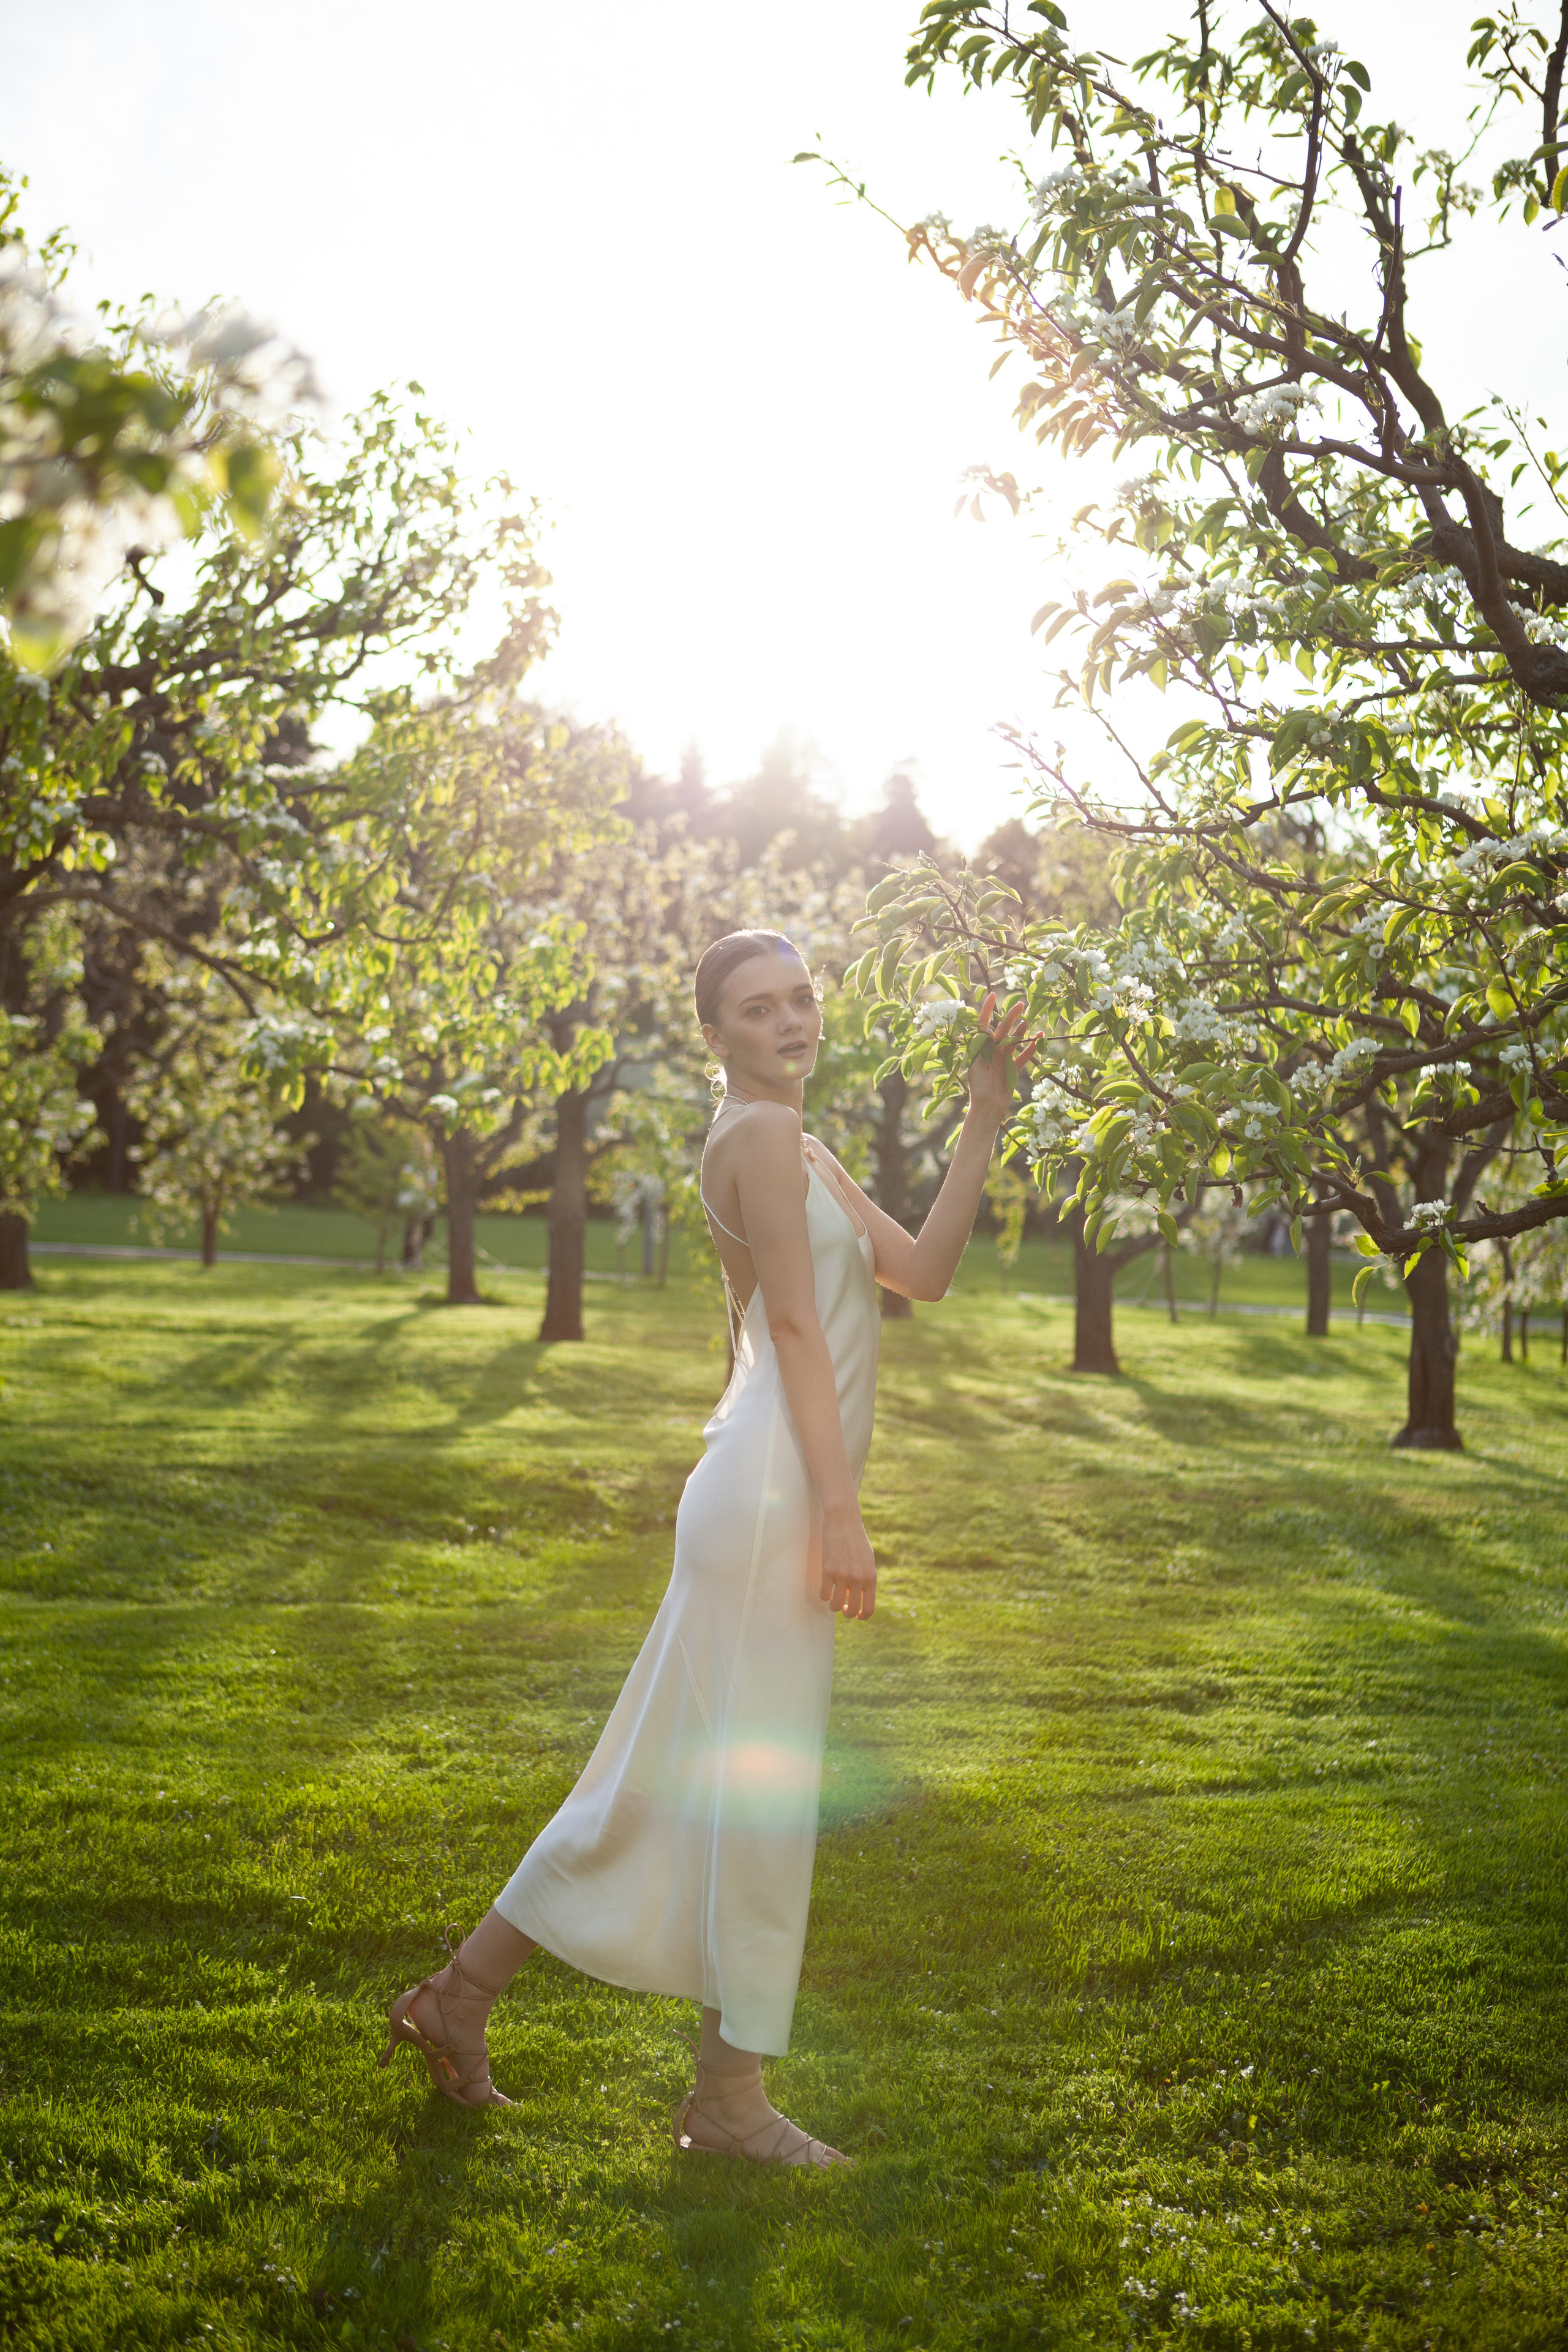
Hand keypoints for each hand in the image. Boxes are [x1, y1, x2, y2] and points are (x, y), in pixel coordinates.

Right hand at [820, 1502, 876, 1619]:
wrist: (844, 1521)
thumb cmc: (857, 1540)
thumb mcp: (868, 1561)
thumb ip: (866, 1579)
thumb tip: (861, 1598)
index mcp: (871, 1578)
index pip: (869, 1608)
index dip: (862, 1616)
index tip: (857, 1615)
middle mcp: (858, 1579)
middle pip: (851, 1611)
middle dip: (846, 1613)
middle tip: (843, 1607)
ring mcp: (842, 1575)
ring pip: (835, 1606)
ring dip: (833, 1606)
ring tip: (833, 1599)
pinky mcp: (828, 1570)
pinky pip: (824, 1594)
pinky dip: (824, 1595)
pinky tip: (826, 1588)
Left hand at [965, 991, 1037, 1128]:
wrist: (988, 1108)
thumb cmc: (978, 1087)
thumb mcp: (976, 1065)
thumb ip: (981, 1047)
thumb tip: (983, 1028)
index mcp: (980, 1048)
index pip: (983, 1024)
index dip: (987, 1009)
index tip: (994, 995)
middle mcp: (992, 1051)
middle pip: (1002, 1030)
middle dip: (1010, 1017)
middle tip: (1020, 1004)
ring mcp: (1004, 1059)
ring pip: (1015, 1040)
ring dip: (1021, 1031)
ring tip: (1027, 1021)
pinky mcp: (1014, 1069)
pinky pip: (1025, 1055)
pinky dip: (1032, 1047)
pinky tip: (1040, 1038)